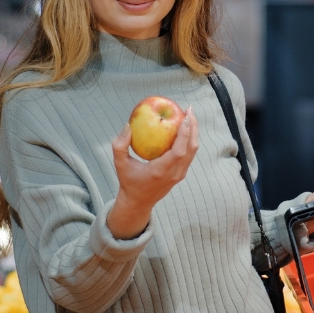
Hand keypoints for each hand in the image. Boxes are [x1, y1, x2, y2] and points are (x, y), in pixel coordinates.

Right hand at [106, 107, 199, 238]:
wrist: (138, 202)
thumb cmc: (128, 182)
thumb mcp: (120, 164)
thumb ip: (120, 145)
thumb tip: (128, 126)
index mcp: (160, 171)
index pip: (178, 151)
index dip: (184, 134)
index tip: (184, 117)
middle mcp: (173, 174)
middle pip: (191, 148)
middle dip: (193, 127)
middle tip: (189, 110)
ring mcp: (179, 175)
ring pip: (193, 151)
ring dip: (193, 132)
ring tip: (189, 115)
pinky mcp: (181, 174)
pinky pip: (189, 154)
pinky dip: (189, 140)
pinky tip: (184, 128)